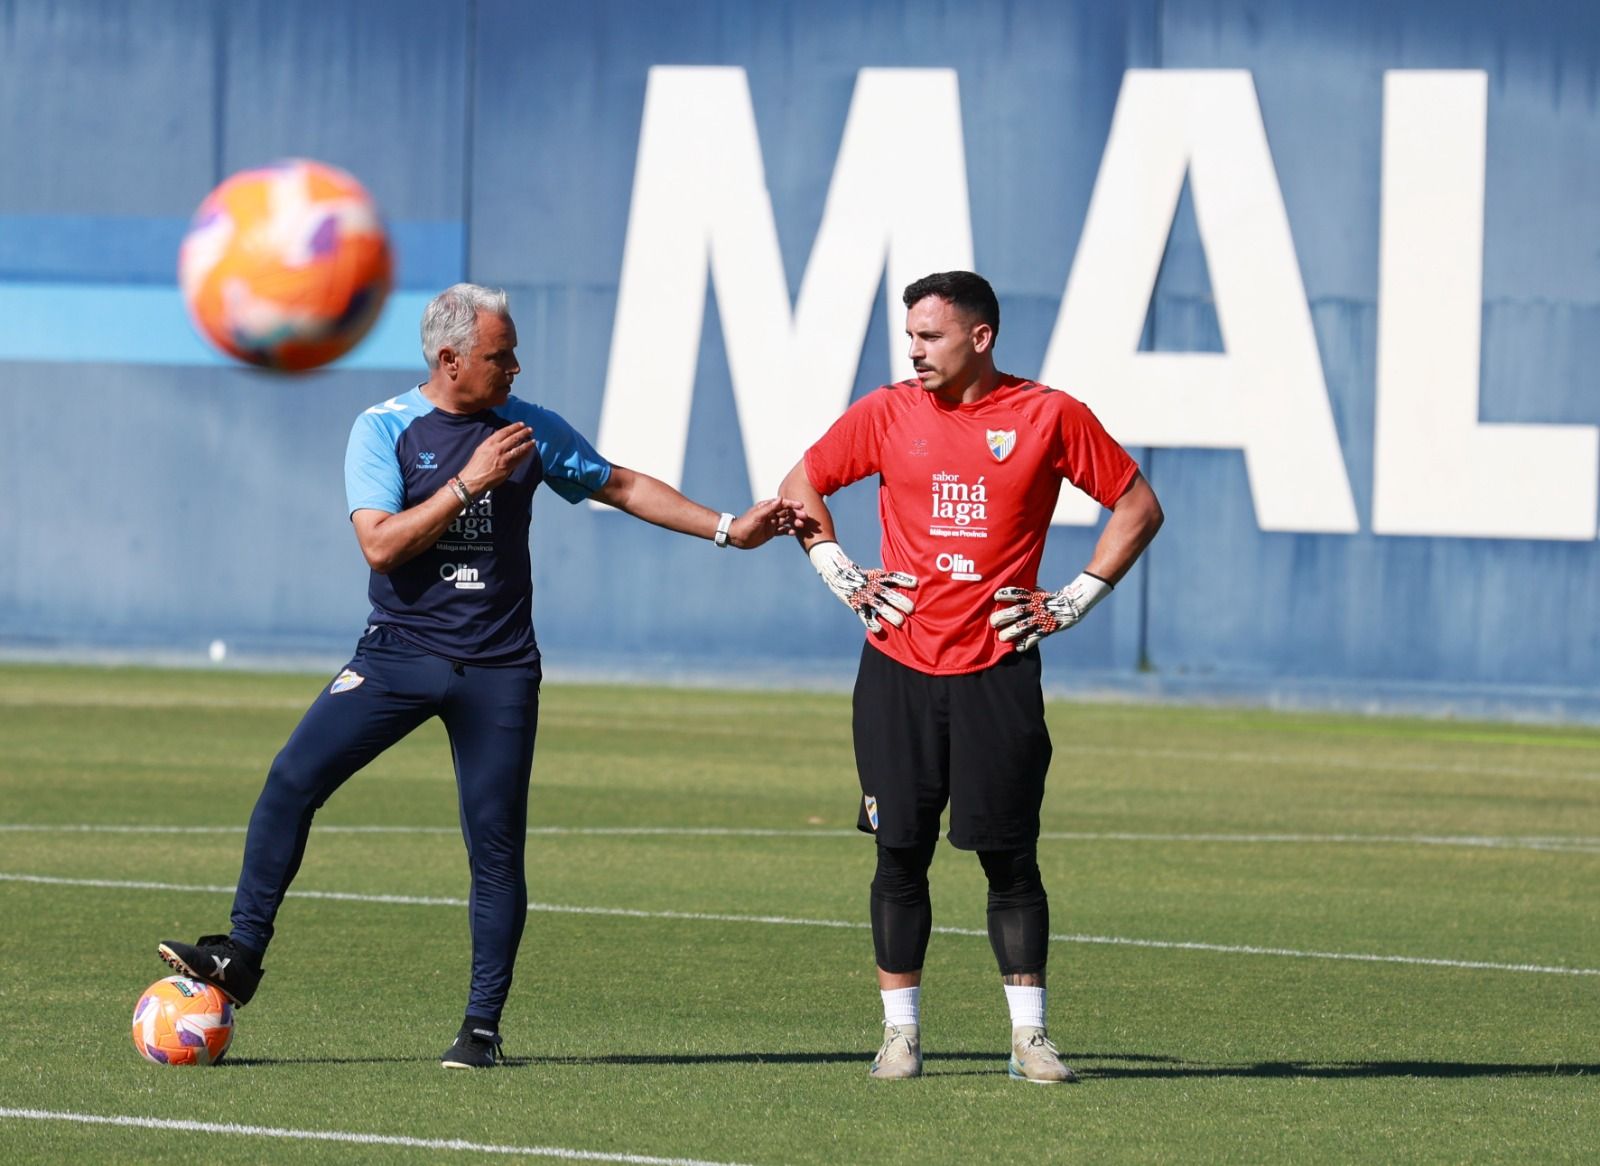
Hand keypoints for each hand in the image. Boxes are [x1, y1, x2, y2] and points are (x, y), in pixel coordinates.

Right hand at [457, 422, 535, 495]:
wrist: (472, 479)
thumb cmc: (476, 465)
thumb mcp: (481, 449)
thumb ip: (492, 444)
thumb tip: (502, 440)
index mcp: (490, 443)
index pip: (504, 432)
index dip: (514, 427)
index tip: (521, 424)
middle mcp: (497, 449)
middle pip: (514, 438)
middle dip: (523, 433)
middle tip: (530, 430)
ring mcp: (503, 458)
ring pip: (519, 448)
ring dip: (527, 444)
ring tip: (533, 441)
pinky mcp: (507, 467)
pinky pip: (519, 459)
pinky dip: (525, 455)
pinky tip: (529, 452)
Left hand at [727, 497, 807, 548]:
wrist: (736, 537)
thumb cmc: (745, 524)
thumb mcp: (757, 515)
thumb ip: (769, 508)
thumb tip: (780, 498)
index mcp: (767, 507)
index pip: (782, 504)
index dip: (792, 504)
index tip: (801, 506)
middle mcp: (770, 514)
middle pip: (787, 512)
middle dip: (796, 514)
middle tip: (805, 517)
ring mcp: (771, 523)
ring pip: (786, 521)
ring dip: (794, 522)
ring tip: (802, 526)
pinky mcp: (771, 532)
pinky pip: (782, 531)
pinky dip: (789, 531)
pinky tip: (794, 533)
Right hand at [808, 542, 915, 632]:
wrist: (839, 575)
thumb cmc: (864, 577)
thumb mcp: (876, 574)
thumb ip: (889, 581)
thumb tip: (914, 584)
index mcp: (879, 577)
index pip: (893, 577)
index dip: (904, 579)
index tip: (916, 583)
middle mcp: (873, 586)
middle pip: (889, 594)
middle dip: (901, 602)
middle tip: (911, 610)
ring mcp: (864, 596)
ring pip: (879, 606)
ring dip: (890, 614)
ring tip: (901, 622)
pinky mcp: (856, 605)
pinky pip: (864, 616)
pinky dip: (871, 623)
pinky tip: (879, 629)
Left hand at [990, 572, 1111, 651]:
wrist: (1074, 604)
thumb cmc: (1050, 599)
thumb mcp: (1039, 593)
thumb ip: (1026, 593)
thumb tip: (1008, 592)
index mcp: (1034, 597)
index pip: (1018, 593)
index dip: (1007, 594)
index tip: (996, 596)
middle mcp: (1036, 607)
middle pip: (1017, 611)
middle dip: (1004, 616)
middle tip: (993, 621)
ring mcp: (1042, 618)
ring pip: (1024, 625)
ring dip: (1012, 632)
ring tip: (1002, 637)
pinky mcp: (1048, 628)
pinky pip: (1036, 637)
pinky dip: (1026, 643)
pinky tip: (1018, 648)